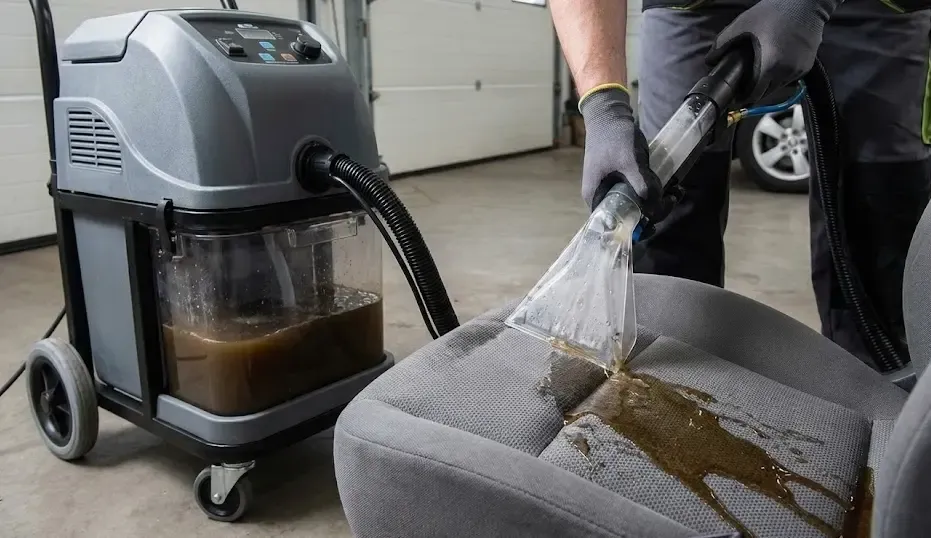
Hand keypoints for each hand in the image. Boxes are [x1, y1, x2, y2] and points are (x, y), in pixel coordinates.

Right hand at [580, 86, 677, 227]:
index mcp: (596, 197)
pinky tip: (667, 185)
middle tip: (672, 198)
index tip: (656, 222)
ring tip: (674, 191)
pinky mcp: (619, 178)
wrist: (609, 113)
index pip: (614, 226)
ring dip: (655, 202)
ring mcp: (610, 187)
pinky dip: (651, 191)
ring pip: (634, 204)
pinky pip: (636, 192)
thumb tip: (655, 209)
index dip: (635, 229)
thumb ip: (643, 186)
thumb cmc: (613, 137)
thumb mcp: (630, 162)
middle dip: (652, 212)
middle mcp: (601, 196)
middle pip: (627, 216)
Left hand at [706, 0, 836, 103]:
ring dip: (767, 84)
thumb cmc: (772, 13)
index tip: (735, 98)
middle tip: (745, 84)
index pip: (753, 95)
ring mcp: (798, 70)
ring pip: (777, 87)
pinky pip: (789, 79)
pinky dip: (780, 76)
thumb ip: (722, 44)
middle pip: (765, 93)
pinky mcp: (806, 66)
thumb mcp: (742, 25)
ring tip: (759, 72)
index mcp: (769, 65)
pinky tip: (774, 64)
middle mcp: (785, 72)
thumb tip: (709, 61)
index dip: (742, 98)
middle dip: (754, 91)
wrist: (805, 3)